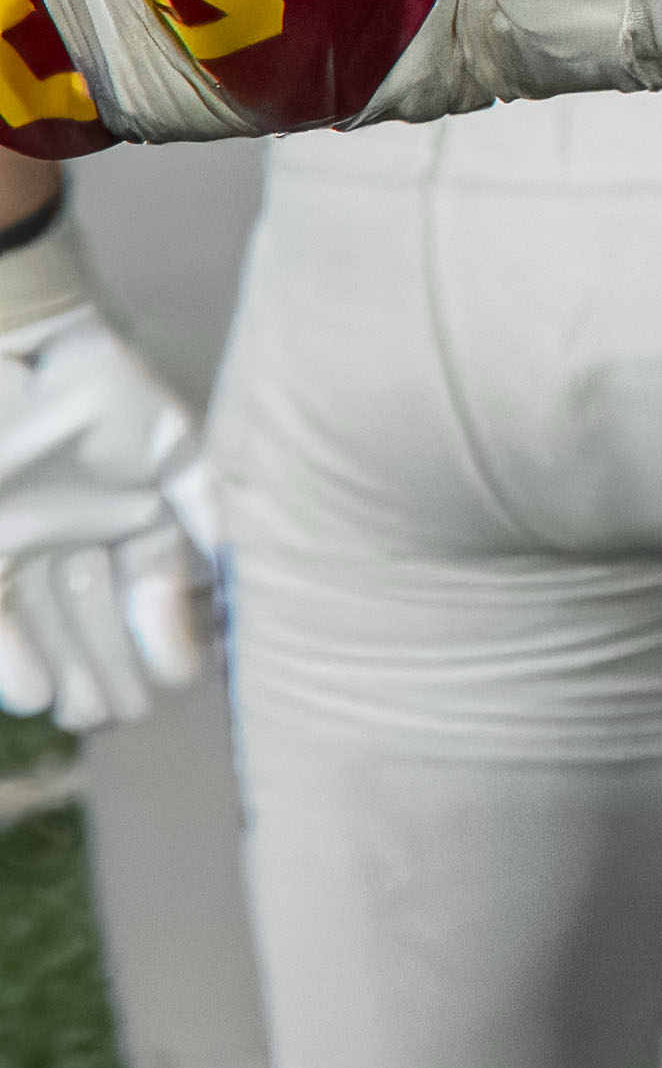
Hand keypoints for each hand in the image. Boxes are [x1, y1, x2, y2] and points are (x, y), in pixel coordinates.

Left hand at [0, 283, 222, 727]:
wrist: (18, 350)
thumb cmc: (98, 391)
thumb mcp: (171, 446)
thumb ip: (205, 506)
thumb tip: (233, 572)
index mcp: (133, 511)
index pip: (154, 589)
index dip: (167, 635)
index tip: (182, 677)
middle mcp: (79, 536)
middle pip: (100, 617)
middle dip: (114, 669)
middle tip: (129, 715)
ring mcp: (25, 544)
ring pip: (51, 624)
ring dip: (69, 673)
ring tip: (88, 717)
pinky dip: (12, 655)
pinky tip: (35, 695)